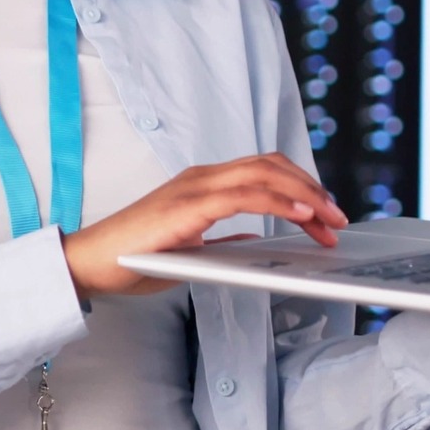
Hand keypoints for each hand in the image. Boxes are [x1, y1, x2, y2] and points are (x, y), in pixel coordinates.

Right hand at [63, 153, 345, 297]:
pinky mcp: (189, 206)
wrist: (92, 263)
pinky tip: (302, 215)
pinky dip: (279, 201)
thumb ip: (223, 240)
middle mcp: (202, 177)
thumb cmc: (135, 258)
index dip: (299, 186)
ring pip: (264, 174)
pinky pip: (245, 195)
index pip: (263, 170)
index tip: (325, 214)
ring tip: (330, 219)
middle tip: (338, 218)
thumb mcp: (191, 249)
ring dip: (305, 195)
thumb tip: (256, 239)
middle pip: (271, 166)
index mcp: (203, 185)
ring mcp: (195, 187)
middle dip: (312, 189)